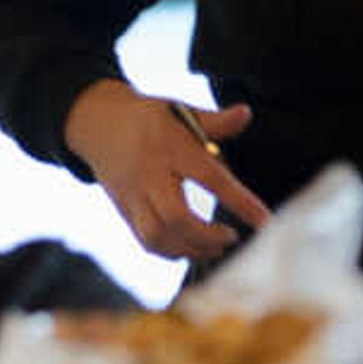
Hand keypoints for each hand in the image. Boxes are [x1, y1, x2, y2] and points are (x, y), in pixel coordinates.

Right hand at [66, 80, 272, 263]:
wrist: (98, 123)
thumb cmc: (149, 118)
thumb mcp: (180, 110)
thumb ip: (215, 121)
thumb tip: (246, 113)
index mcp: (170, 147)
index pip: (210, 178)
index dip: (239, 201)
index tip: (265, 220)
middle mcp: (149, 174)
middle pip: (176, 216)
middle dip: (208, 235)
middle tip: (232, 236)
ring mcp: (133, 195)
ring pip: (157, 235)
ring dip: (191, 249)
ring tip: (216, 247)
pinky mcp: (124, 210)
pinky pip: (147, 241)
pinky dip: (172, 253)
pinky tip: (192, 249)